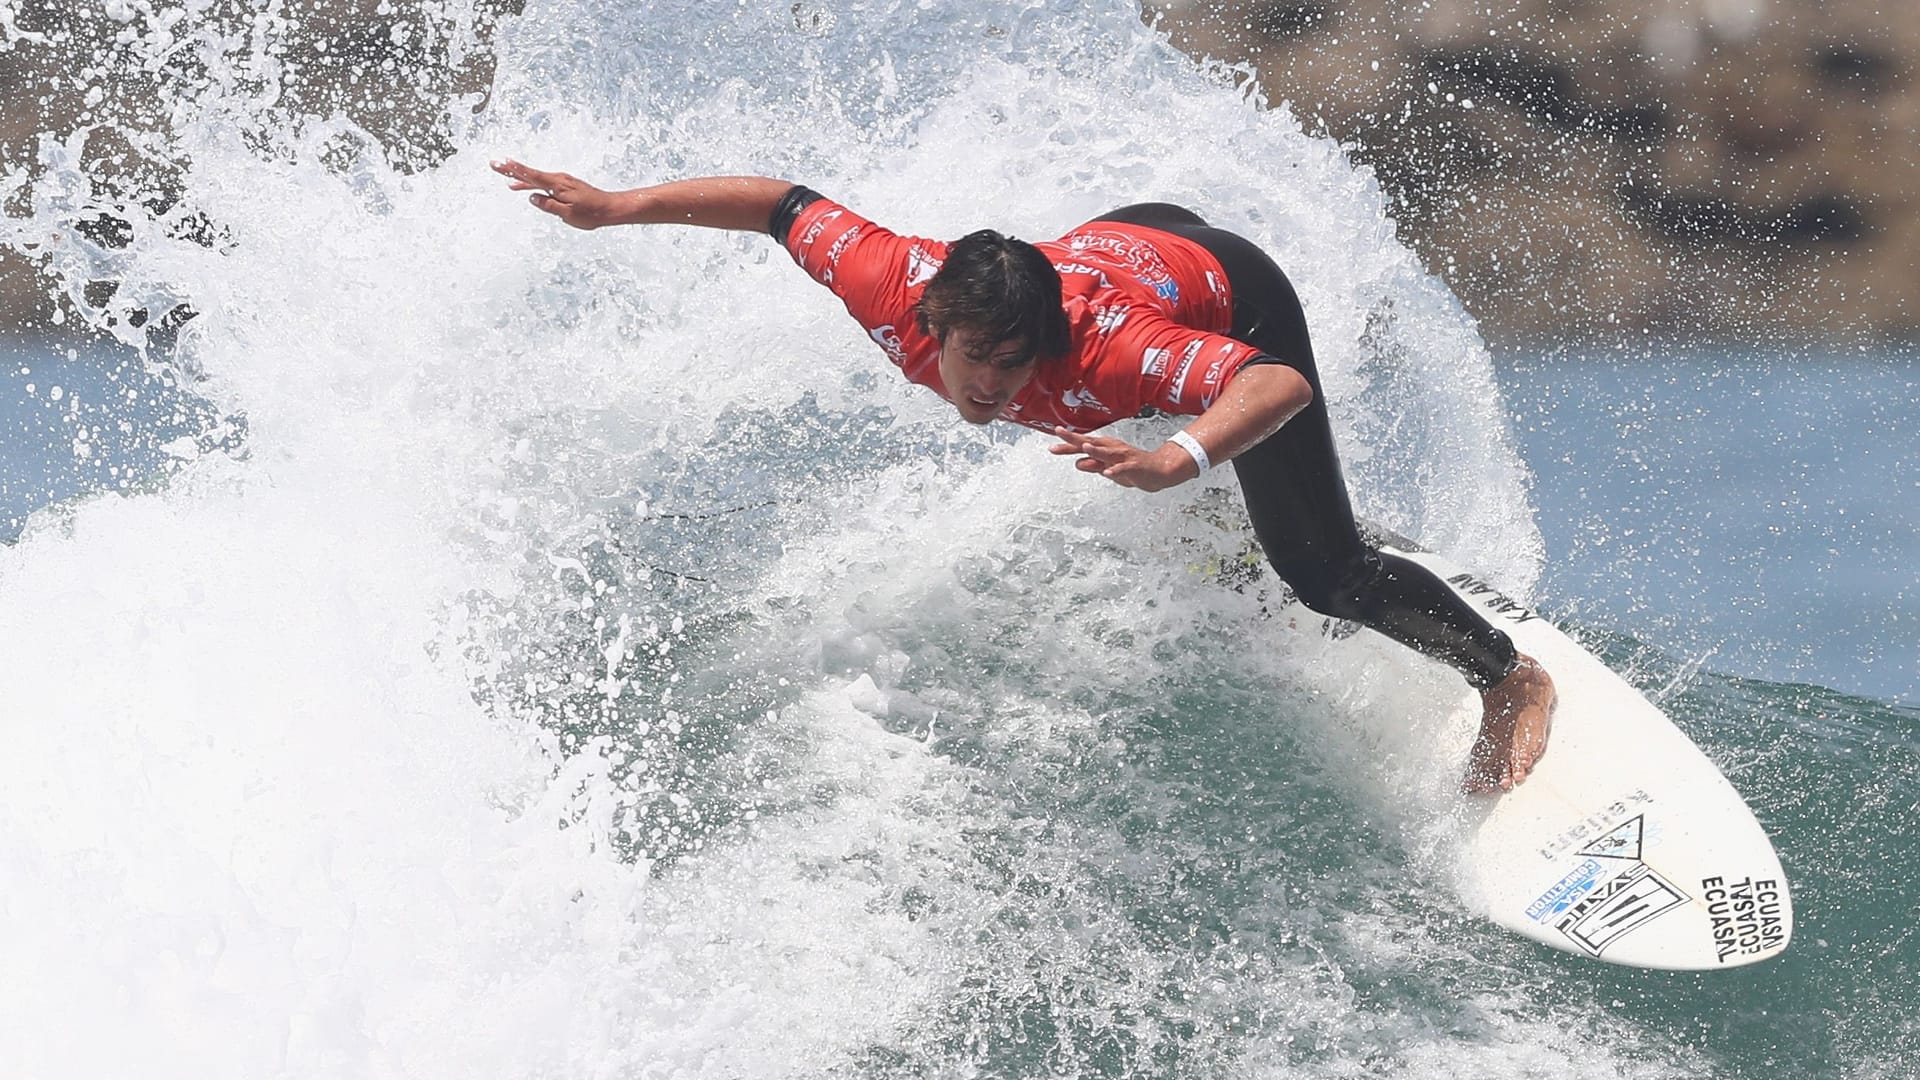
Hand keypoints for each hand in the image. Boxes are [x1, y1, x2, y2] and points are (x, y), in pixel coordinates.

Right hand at [492, 159, 624, 229]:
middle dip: (512, 169)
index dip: (515, 170)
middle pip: (530, 173)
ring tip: (505, 177)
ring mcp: (562, 181)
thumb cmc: (591, 213)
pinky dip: (533, 183)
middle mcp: (558, 179)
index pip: (531, 176)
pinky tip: (525, 188)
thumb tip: (531, 198)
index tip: (501, 163)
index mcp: (557, 185)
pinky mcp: (565, 185)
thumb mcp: (568, 214)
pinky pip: (544, 182)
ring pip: (537, 178)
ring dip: (521, 177)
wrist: (609, 208)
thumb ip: (548, 205)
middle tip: (494, 163)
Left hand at [1048, 427, 1198, 491]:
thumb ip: (1093, 465)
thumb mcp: (1108, 468)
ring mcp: (1124, 456)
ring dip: (1096, 450)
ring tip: (1084, 448)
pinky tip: (1107, 473)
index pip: (1082, 445)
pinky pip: (1124, 468)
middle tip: (1059, 432)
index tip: (1051, 445)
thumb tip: (1077, 463)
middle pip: (1091, 442)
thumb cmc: (1132, 468)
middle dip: (1075, 438)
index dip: (1067, 445)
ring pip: (1107, 453)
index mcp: (1105, 449)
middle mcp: (1113, 449)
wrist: (1158, 471)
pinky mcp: (1135, 466)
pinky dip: (1116, 470)